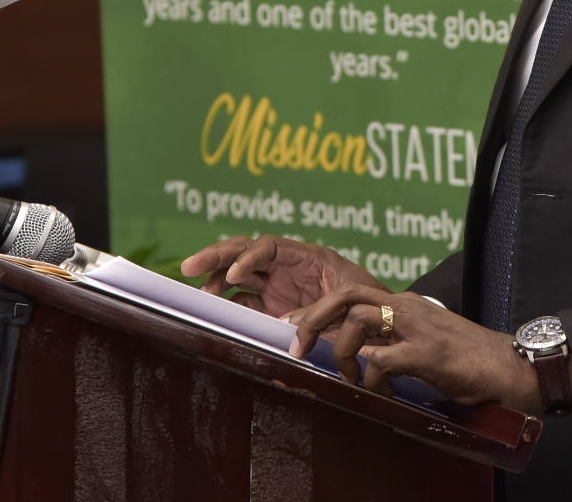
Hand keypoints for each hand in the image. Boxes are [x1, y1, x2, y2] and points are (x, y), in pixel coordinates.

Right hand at [180, 235, 385, 317]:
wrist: (383, 324)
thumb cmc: (370, 306)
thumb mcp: (347, 305)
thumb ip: (315, 313)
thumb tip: (282, 325)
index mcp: (309, 257)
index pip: (270, 247)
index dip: (248, 257)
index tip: (234, 275)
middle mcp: (290, 268)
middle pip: (246, 252)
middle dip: (217, 255)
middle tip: (188, 265)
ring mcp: (280, 287)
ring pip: (240, 275)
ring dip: (217, 280)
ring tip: (202, 293)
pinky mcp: (275, 308)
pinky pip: (246, 302)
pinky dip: (229, 304)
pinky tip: (215, 311)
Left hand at [285, 288, 538, 408]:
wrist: (510, 366)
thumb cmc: (468, 361)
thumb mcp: (423, 345)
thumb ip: (392, 345)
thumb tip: (358, 360)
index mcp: (404, 305)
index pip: (350, 295)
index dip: (316, 310)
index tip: (291, 327)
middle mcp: (406, 307)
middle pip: (345, 295)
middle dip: (312, 319)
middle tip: (297, 348)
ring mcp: (416, 326)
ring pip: (358, 322)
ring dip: (343, 354)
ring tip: (353, 380)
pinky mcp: (426, 352)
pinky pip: (380, 361)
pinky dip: (372, 380)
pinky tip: (386, 394)